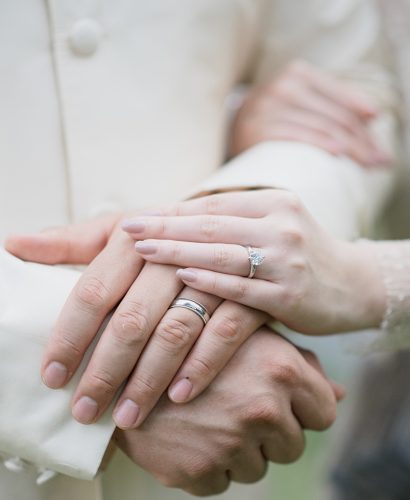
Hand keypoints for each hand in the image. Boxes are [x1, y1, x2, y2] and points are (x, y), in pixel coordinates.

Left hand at [5, 217, 267, 428]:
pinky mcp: (246, 292)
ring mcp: (211, 273)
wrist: (224, 228)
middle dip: (105, 370)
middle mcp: (171, 253)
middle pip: (132, 319)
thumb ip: (70, 242)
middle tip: (86, 410)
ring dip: (149, 377)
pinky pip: (225, 332)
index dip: (70, 336)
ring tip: (127, 416)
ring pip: (176, 330)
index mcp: (133, 236)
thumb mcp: (117, 232)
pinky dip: (202, 365)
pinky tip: (180, 395)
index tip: (53, 375)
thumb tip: (14, 244)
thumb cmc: (159, 236)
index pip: (93, 291)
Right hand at [115, 328, 342, 495]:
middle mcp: (262, 409)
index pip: (323, 411)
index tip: (279, 402)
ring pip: (258, 467)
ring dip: (239, 449)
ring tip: (208, 415)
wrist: (123, 359)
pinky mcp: (198, 471)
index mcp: (281, 370)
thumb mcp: (248, 335)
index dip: (304, 409)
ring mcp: (230, 444)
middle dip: (270, 431)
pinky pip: (222, 482)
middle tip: (233, 405)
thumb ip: (297, 363)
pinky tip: (189, 432)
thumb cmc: (194, 339)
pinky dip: (209, 464)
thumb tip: (338, 394)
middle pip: (293, 444)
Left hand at [122, 189, 386, 334]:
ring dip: (178, 251)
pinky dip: (210, 280)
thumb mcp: (273, 227)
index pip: (211, 205)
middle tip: (127, 229)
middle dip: (165, 227)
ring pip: (223, 252)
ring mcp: (287, 259)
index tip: (135, 217)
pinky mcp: (291, 294)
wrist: (354, 285)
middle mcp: (281, 225)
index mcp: (273, 203)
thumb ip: (232, 222)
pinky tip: (182, 277)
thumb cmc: (300, 256)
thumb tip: (172, 220)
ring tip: (141, 252)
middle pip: (212, 225)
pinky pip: (242, 287)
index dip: (171, 212)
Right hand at [230, 60, 389, 166]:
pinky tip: (337, 154)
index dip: (365, 118)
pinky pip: (298, 136)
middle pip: (335, 115)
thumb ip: (332, 107)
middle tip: (378, 160)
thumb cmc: (271, 123)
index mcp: (296, 74)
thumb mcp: (300, 106)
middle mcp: (282, 85)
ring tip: (367, 164)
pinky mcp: (257, 129)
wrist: (226, 134)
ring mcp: (267, 106)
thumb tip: (374, 117)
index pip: (341, 97)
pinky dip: (321, 144)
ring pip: (322, 126)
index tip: (379, 141)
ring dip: (350, 147)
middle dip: (362, 140)